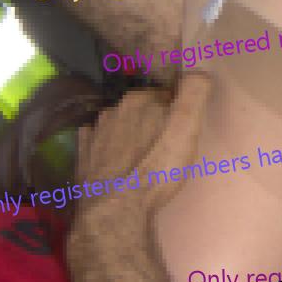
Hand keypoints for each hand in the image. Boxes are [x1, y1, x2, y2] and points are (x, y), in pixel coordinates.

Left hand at [71, 77, 209, 235]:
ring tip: (142, 155)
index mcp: (138, 100)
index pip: (165, 94)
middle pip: (140, 108)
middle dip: (152, 120)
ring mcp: (94, 134)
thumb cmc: (157, 167)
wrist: (116, 210)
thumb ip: (194, 93)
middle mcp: (113, 110)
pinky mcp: (83, 157)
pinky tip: (115, 160)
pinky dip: (106, 146)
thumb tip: (198, 71)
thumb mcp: (187, 127)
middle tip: (166, 144)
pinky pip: (96, 142)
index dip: (176, 110)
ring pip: (118, 124)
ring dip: (129, 133)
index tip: (183, 128)